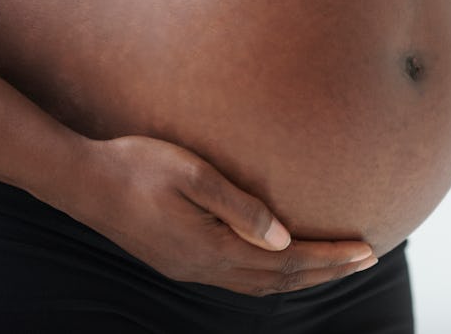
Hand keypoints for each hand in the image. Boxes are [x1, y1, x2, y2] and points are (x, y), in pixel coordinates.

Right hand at [74, 135, 375, 295]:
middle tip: (368, 258)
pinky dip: (274, 275)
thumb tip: (284, 237)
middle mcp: (205, 268)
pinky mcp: (182, 261)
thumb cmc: (138, 165)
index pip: (288, 261)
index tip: (367, 250)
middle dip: (328, 271)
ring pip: (261, 284)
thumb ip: (240, 208)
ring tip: (338, 264)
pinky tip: (284, 262)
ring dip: (304, 276)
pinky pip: (241, 278)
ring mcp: (191, 268)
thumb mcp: (192, 175)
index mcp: (211, 249)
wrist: (82, 180)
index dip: (330, 258)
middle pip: (281, 280)